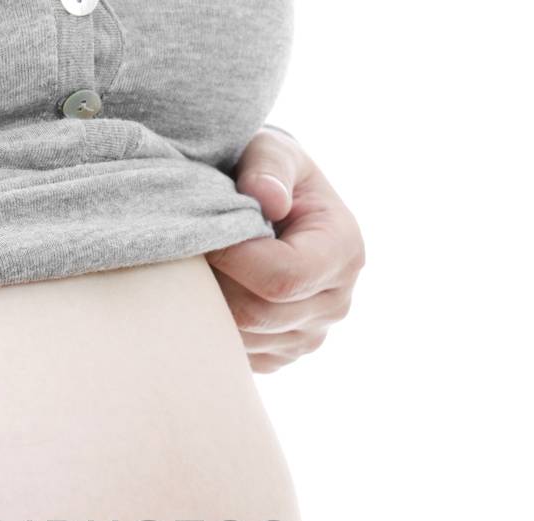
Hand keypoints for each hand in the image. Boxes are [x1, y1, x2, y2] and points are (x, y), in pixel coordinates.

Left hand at [207, 125, 365, 372]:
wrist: (270, 206)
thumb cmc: (267, 172)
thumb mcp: (271, 151)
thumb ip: (268, 166)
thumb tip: (267, 199)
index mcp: (343, 252)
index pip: (283, 276)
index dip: (233, 258)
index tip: (202, 231)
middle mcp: (335, 303)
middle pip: (258, 313)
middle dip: (215, 282)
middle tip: (190, 249)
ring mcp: (309, 337)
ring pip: (240, 337)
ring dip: (207, 305)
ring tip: (200, 266)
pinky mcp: (280, 356)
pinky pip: (234, 353)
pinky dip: (211, 325)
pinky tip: (212, 288)